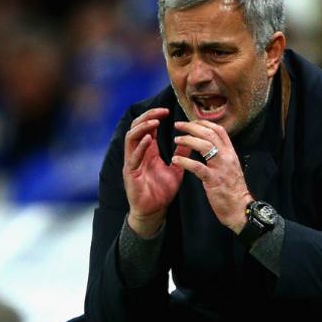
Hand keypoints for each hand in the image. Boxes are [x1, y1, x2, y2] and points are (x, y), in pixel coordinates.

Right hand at [122, 107, 184, 237]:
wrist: (154, 210)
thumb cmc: (162, 191)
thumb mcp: (176, 169)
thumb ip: (181, 154)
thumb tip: (191, 140)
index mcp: (148, 151)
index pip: (148, 128)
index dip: (154, 117)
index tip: (166, 111)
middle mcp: (138, 153)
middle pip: (137, 128)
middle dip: (148, 117)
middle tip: (161, 112)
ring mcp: (132, 161)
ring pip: (131, 138)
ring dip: (142, 128)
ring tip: (154, 122)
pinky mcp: (130, 172)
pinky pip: (133, 156)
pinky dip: (140, 146)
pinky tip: (148, 139)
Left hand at [171, 120, 253, 232]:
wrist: (240, 208)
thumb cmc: (233, 190)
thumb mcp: (231, 168)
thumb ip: (222, 156)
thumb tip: (211, 146)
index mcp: (231, 153)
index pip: (219, 131)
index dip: (204, 123)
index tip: (191, 122)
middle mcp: (228, 157)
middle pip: (210, 134)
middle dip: (192, 127)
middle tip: (178, 125)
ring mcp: (221, 168)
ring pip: (205, 146)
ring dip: (188, 140)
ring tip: (176, 140)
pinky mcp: (213, 180)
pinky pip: (197, 167)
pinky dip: (184, 161)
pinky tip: (175, 160)